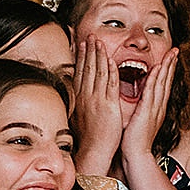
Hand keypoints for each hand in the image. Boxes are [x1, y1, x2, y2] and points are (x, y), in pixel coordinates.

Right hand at [71, 37, 123, 175]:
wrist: (92, 152)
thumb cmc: (87, 139)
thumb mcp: (80, 118)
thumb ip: (81, 104)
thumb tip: (79, 97)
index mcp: (79, 99)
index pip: (79, 72)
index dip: (80, 57)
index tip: (80, 44)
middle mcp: (85, 97)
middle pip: (86, 68)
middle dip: (88, 50)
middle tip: (89, 36)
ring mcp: (96, 100)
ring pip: (97, 73)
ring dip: (98, 55)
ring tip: (98, 41)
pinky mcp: (108, 106)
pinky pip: (109, 84)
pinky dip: (109, 70)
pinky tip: (110, 59)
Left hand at [119, 48, 177, 164]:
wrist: (136, 156)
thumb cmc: (134, 141)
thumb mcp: (139, 121)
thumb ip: (141, 110)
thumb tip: (138, 103)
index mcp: (156, 109)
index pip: (163, 86)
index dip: (167, 71)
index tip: (170, 58)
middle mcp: (158, 107)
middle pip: (166, 81)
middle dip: (171, 65)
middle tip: (175, 50)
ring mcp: (154, 109)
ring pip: (162, 84)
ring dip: (166, 67)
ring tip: (170, 54)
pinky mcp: (146, 112)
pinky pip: (151, 92)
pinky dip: (155, 80)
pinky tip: (157, 69)